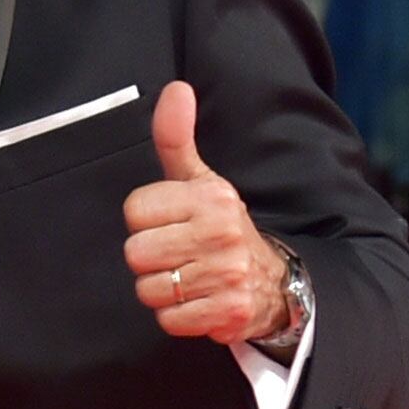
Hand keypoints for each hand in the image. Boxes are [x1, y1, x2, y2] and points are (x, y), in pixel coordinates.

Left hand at [121, 82, 290, 345]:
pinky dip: (178, 316)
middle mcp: (220, 233)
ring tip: (187, 278)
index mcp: (211, 196)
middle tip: (176, 254)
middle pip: (136, 253)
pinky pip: (168, 320)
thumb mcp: (200, 180)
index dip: (145, 221)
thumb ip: (176, 138)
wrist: (273, 281)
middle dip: (150, 259)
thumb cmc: (220, 227)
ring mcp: (226, 275)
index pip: (135, 210)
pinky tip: (197, 300)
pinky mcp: (226, 312)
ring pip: (149, 289)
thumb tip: (176, 89)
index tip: (168, 223)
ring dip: (162, 290)